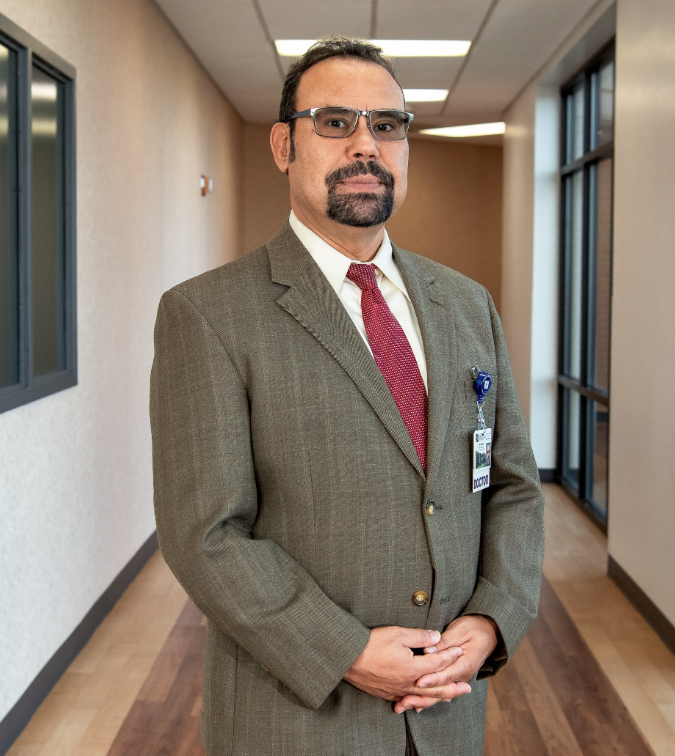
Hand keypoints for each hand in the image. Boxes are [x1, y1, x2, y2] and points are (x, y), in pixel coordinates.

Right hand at [343, 626, 464, 704]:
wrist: (347, 658)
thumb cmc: (371, 644)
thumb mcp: (398, 634)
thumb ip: (420, 636)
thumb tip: (437, 638)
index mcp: (412, 668)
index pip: (437, 663)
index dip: (450, 656)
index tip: (460, 651)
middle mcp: (407, 683)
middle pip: (435, 687)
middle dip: (453, 686)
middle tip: (467, 688)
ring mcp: (396, 690)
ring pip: (423, 697)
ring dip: (438, 696)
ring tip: (450, 697)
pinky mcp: (386, 693)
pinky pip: (407, 700)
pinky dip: (419, 701)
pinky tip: (421, 701)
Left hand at [395, 615, 498, 713]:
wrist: (490, 633)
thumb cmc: (474, 628)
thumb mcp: (461, 630)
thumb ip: (445, 641)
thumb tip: (429, 649)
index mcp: (466, 664)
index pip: (446, 674)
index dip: (432, 679)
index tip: (418, 681)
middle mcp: (462, 675)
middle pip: (440, 689)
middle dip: (421, 695)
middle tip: (404, 700)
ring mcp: (458, 678)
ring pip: (439, 694)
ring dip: (421, 700)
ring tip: (404, 705)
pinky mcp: (454, 677)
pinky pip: (440, 691)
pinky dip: (427, 698)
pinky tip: (415, 706)